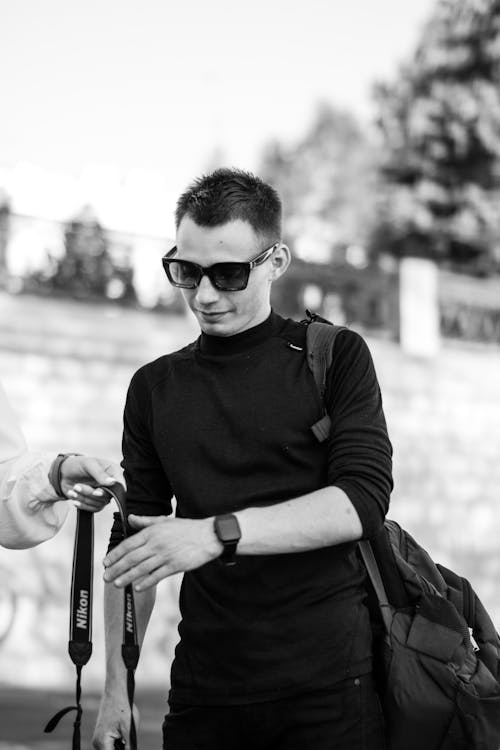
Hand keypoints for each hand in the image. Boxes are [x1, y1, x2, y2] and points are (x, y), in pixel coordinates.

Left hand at [60, 456, 123, 511]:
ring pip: (99, 503)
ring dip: (84, 498)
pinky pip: (93, 509)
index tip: (98, 491)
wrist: (64, 473)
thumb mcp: (88, 464)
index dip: (112, 491)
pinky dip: (82, 504)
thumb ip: (100, 473)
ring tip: (74, 489)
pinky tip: (75, 496)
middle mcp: (110, 484)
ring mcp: (103, 494)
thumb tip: (112, 482)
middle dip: (90, 493)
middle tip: (77, 486)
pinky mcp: (95, 501)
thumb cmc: (78, 464)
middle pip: (107, 496)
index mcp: (113, 472)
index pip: (120, 485)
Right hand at [92, 695, 137, 749]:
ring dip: (119, 746)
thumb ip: (129, 747)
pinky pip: (108, 745)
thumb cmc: (122, 708)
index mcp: (102, 742)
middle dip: (121, 748)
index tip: (127, 745)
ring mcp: (97, 739)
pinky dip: (116, 743)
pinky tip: (122, 734)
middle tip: (126, 738)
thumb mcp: (129, 730)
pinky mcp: (100, 736)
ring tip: (124, 734)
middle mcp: (97, 743)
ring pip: (110, 749)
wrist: (115, 693)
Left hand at [103, 515, 221, 590]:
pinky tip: (137, 587)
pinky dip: (146, 582)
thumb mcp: (165, 520)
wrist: (208, 535)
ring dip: (127, 577)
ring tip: (117, 584)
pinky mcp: (176, 565)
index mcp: (152, 532)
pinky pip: (157, 575)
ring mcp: (166, 555)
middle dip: (117, 568)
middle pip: (132, 558)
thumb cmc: (186, 528)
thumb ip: (145, 521)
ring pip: (142, 568)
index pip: (128, 544)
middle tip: (106, 576)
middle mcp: (157, 543)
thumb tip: (130, 518)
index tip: (106, 562)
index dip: (115, 554)